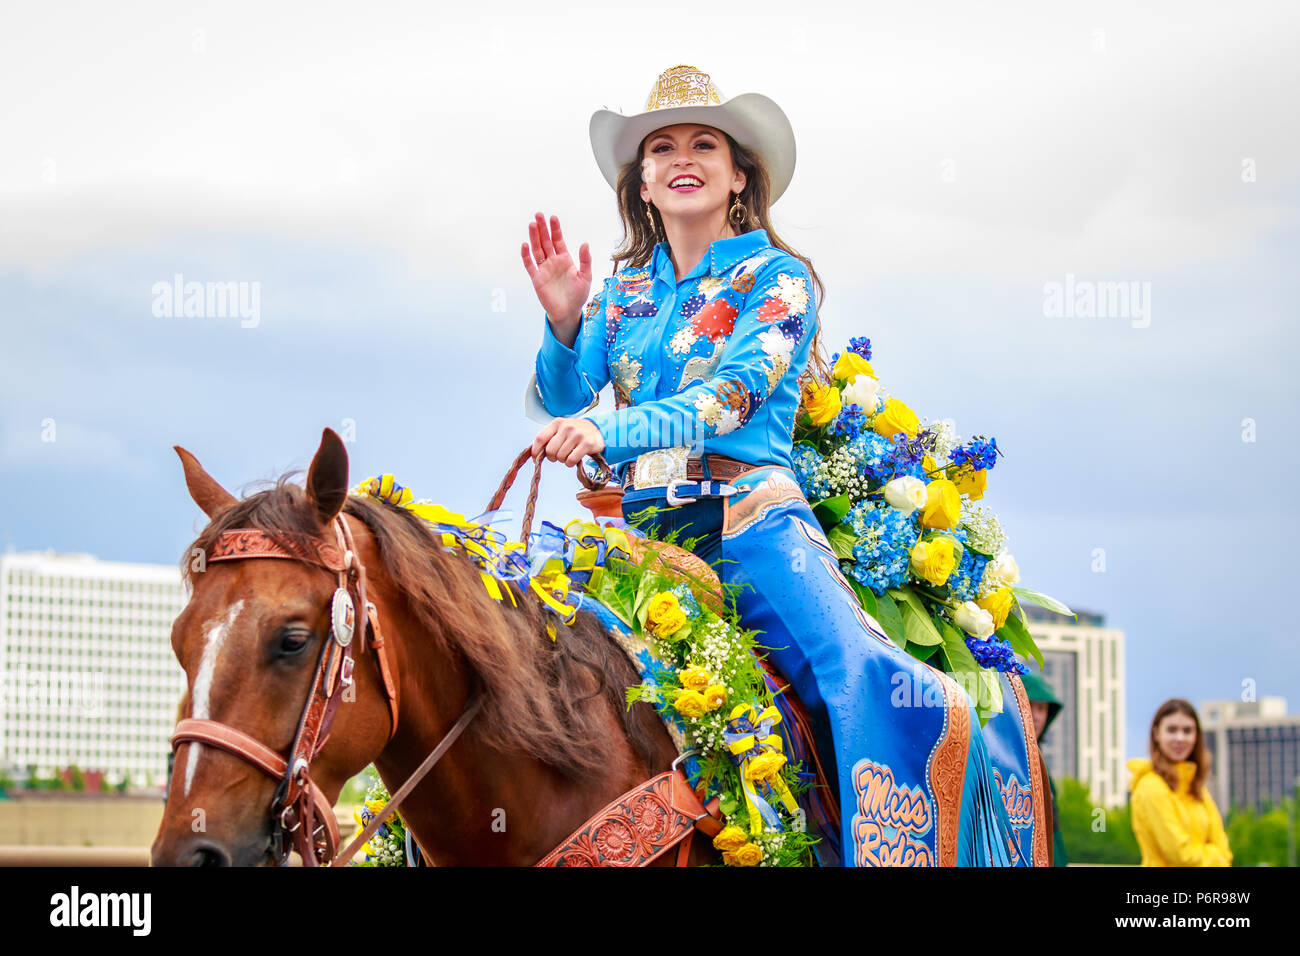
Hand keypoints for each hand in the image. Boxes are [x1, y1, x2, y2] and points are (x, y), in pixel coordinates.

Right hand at [520, 212, 591, 335]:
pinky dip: (526, 255)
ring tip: (532, 225)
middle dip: (542, 228)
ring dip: (534, 238)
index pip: (558, 240)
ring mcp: (544, 269)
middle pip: (545, 241)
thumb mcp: (586, 276)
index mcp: (565, 259)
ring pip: (537, 250)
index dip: (555, 229)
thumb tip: (585, 243)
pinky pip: (530, 265)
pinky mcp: (536, 278)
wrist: (568, 312)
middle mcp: (553, 261)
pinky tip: (525, 245)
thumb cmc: (578, 295)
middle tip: (538, 215)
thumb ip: (585, 260)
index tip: (553, 218)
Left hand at [531, 417, 604, 467]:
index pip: (540, 438)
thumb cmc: (576, 432)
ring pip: (560, 457)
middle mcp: (566, 427)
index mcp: (557, 423)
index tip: (536, 458)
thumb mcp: (562, 429)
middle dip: (552, 457)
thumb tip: (535, 452)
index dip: (536, 451)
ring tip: (568, 455)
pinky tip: (573, 459)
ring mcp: (577, 435)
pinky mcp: (586, 443)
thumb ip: (549, 437)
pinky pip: (571, 460)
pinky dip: (570, 463)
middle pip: (550, 450)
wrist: (598, 429)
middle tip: (558, 456)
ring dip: (563, 461)